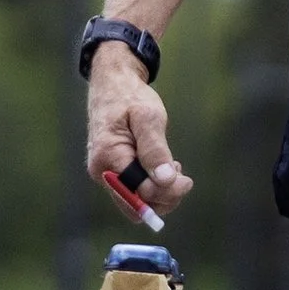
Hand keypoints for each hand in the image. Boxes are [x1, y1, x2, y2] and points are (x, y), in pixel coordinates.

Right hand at [84, 46, 193, 206]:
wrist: (112, 84)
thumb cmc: (129, 96)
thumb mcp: (147, 117)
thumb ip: (155, 149)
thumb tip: (165, 180)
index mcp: (108, 156)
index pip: (139, 192)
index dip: (166, 192)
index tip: (186, 180)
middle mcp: (102, 171)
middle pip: (136, 205)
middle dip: (164, 197)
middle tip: (183, 177)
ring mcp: (105, 173)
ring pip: (136, 202)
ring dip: (160, 192)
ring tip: (173, 168)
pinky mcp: (112, 171)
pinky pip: (134, 190)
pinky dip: (152, 186)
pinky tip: (162, 168)